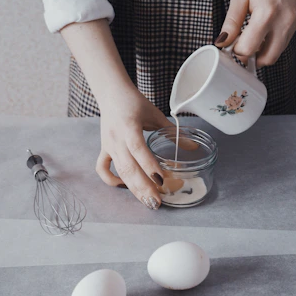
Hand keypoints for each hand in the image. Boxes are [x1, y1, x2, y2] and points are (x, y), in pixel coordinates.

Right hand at [96, 86, 172, 209]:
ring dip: (133, 188)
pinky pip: (103, 168)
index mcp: (129, 126)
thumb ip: (173, 133)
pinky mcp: (104, 149)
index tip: (162, 181)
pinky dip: (112, 180)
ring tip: (148, 201)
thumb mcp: (156, 115)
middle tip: (157, 202)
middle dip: (143, 186)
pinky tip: (125, 187)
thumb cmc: (135, 102)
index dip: (149, 166)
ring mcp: (108, 145)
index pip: (138, 149)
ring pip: (119, 171)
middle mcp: (117, 138)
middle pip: (128, 167)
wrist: (111, 93)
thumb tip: (192, 148)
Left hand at [215, 0, 295, 66]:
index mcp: (267, 13)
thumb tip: (222, 43)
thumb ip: (231, 23)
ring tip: (251, 38)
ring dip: (261, 53)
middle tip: (240, 48)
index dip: (236, 51)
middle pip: (266, 59)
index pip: (248, 49)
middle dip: (251, 58)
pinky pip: (282, 44)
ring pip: (276, 54)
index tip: (230, 46)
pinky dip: (270, 44)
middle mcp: (284, 21)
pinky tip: (262, 33)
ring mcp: (294, 23)